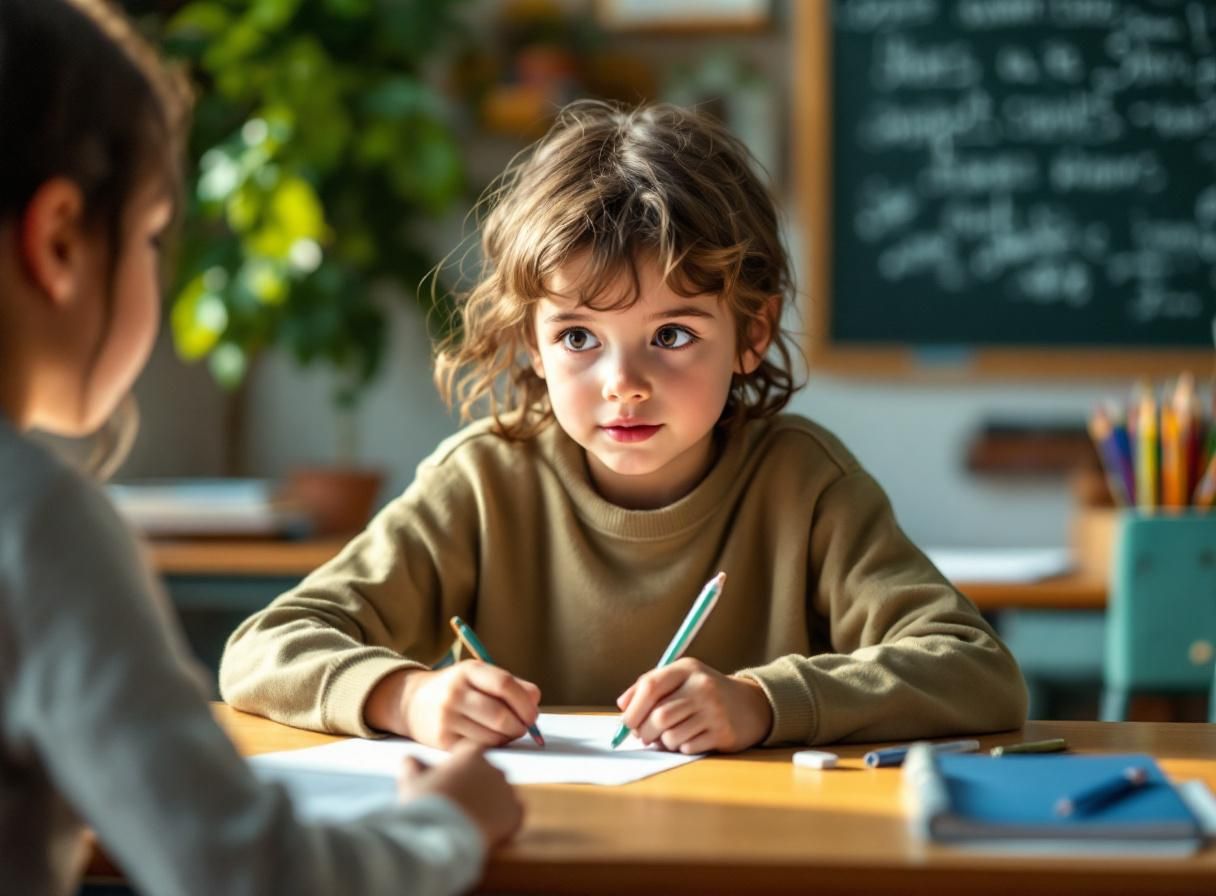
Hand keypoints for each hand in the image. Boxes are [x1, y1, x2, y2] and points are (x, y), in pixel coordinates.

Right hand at [365, 663, 540, 749]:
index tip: (533, 713)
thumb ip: (511, 685)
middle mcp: (455, 693)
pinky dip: (491, 747)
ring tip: (508, 733)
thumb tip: (534, 699)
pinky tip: (490, 739)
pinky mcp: (442, 740)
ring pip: (491, 736)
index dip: (524, 702)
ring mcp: (447, 717)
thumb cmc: (457, 689)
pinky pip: (478, 748)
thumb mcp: (479, 677)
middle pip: (500, 715)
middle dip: (520, 725)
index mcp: (469, 671)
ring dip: (507, 738)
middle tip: (524, 728)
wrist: (412, 702)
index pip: (505, 684)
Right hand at [397, 743, 523, 846]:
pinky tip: (487, 828)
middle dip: (476, 786)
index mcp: (471, 754)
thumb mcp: (410, 780)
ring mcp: (507, 790)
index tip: (450, 781)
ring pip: (501, 793)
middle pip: (487, 774)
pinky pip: (514, 813)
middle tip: (459, 804)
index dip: (459, 768)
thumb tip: (410, 760)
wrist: (440, 835)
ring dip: (490, 803)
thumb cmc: (425, 804)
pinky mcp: (515, 814)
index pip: (471, 754)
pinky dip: (503, 820)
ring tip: (471, 819)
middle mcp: (494, 767)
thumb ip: (412, 765)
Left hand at [616, 658, 772, 753]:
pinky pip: (688, 748)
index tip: (627, 723)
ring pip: (671, 736)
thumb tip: (623, 705)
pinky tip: (690, 738)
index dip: (633, 709)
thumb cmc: (704, 692)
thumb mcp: (680, 679)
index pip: (650, 686)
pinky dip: (682, 748)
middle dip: (645, 732)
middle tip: (644, 736)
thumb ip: (649, 687)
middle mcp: (702, 687)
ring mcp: (714, 710)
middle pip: (659, 716)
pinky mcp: (723, 733)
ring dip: (664, 741)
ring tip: (670, 735)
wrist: (750, 705)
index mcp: (687, 669)